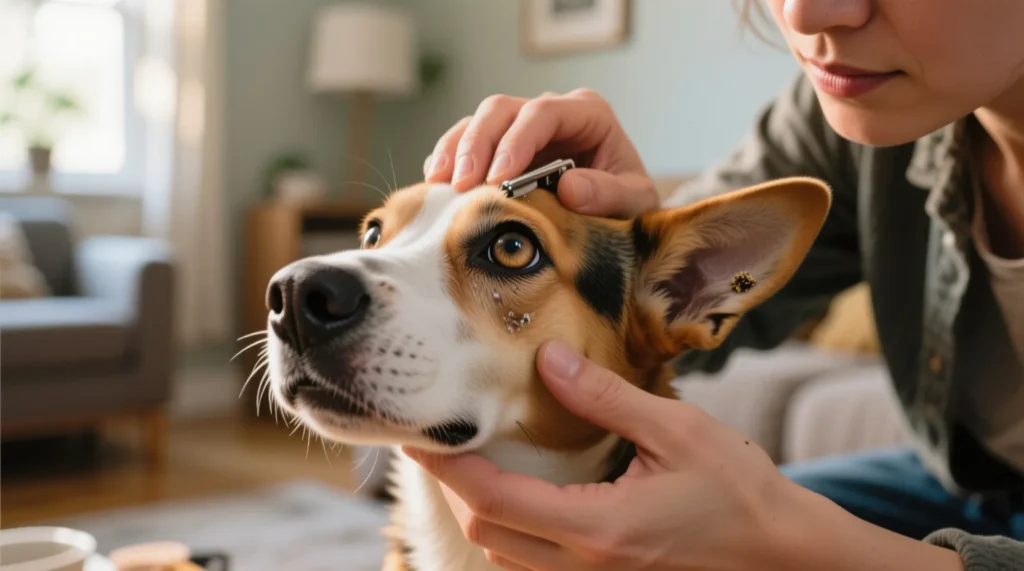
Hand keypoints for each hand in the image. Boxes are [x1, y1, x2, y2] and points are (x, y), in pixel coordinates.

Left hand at [404, 341, 966, 570]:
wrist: (782, 550)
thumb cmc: (739, 490)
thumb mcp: (677, 429)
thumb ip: (604, 396)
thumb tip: (546, 357)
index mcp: (600, 527)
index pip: (494, 498)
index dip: (447, 467)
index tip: (417, 434)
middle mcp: (586, 566)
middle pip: (486, 531)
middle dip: (454, 486)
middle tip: (440, 437)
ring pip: (504, 555)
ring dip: (481, 508)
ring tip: (471, 459)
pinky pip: (533, 565)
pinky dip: (511, 530)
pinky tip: (519, 493)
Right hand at [423, 90, 658, 217]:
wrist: (616, 218)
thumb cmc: (627, 203)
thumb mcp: (634, 201)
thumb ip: (610, 194)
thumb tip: (569, 188)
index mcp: (586, 113)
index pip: (543, 113)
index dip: (516, 141)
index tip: (498, 179)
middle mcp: (549, 114)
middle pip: (501, 109)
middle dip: (477, 145)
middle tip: (463, 185)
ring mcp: (519, 129)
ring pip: (477, 122)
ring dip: (454, 151)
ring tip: (439, 184)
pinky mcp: (498, 149)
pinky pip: (465, 143)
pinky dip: (448, 160)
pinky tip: (436, 185)